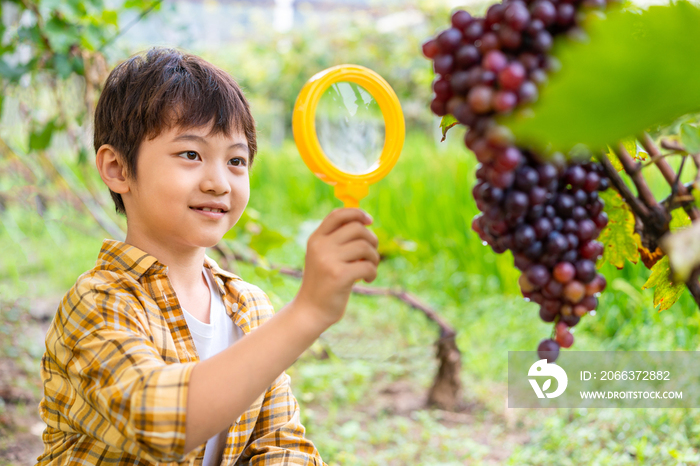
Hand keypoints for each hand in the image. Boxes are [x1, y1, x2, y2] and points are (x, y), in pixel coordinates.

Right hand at [294, 208, 378, 329]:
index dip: (357, 213)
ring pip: (365, 246)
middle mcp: (320, 246)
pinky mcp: (339, 275)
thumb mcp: (324, 256)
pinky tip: (367, 279)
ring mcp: (328, 260)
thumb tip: (364, 220)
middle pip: (357, 228)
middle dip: (371, 239)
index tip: (369, 221)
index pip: (338, 214)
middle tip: (371, 254)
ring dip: (374, 257)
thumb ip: (338, 240)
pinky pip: (367, 265)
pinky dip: (373, 272)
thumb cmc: (324, 281)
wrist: (311, 310)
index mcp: (316, 238)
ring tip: (370, 267)